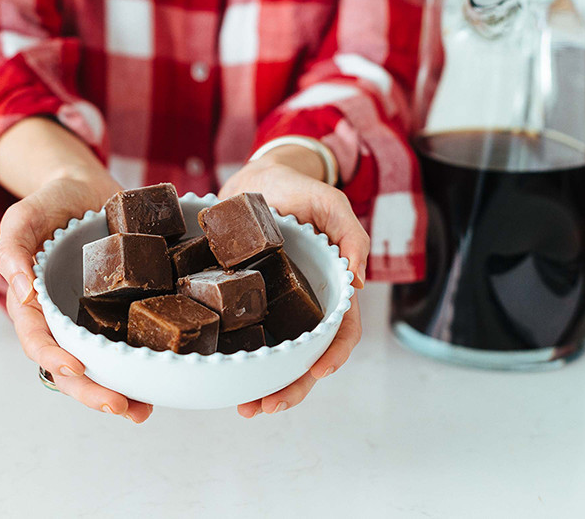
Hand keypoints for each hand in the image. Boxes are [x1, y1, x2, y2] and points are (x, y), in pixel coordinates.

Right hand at [0, 173, 154, 422]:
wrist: (85, 186)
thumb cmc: (49, 201)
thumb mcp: (24, 215)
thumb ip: (13, 248)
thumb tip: (20, 290)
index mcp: (34, 301)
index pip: (38, 339)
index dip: (54, 358)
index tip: (77, 370)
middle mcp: (63, 316)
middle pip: (71, 365)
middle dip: (92, 392)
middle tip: (121, 407)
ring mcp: (91, 316)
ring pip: (100, 364)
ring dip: (119, 391)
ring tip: (141, 411)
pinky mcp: (120, 309)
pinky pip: (126, 341)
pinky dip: (138, 365)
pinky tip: (158, 381)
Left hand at [219, 149, 367, 417]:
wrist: (257, 178)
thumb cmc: (298, 188)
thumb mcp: (328, 201)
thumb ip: (350, 233)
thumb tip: (359, 279)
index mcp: (329, 285)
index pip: (341, 329)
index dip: (334, 354)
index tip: (317, 373)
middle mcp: (304, 302)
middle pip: (307, 356)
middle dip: (291, 387)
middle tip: (264, 407)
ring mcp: (276, 305)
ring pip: (277, 355)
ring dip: (266, 386)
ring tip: (246, 407)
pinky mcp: (247, 300)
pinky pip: (247, 336)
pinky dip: (240, 360)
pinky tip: (225, 377)